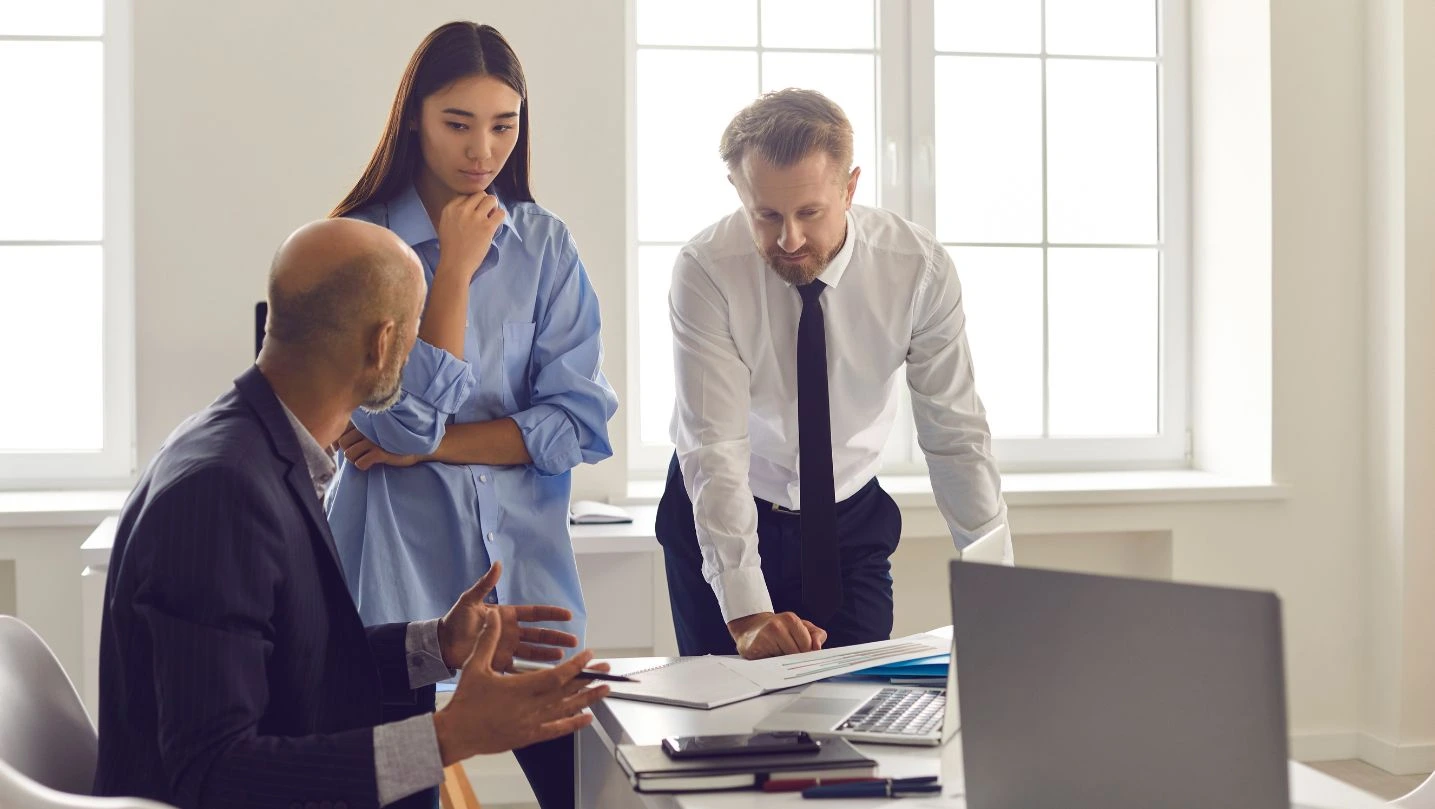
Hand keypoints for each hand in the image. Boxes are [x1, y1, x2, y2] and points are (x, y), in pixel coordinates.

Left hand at [336, 423, 420, 470]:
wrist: (416, 447)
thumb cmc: (391, 440)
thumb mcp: (374, 431)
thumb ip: (357, 432)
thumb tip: (335, 445)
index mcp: (365, 421)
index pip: (341, 432)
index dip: (339, 444)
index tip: (347, 448)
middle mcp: (367, 428)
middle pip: (343, 443)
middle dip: (349, 451)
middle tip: (360, 454)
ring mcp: (373, 440)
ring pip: (349, 454)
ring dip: (356, 459)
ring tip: (366, 458)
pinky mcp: (380, 452)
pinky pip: (360, 463)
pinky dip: (364, 465)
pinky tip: (372, 463)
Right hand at [432, 617, 608, 763]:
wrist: (457, 734)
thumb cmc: (466, 699)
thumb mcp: (475, 665)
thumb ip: (488, 639)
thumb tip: (494, 616)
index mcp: (521, 688)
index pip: (557, 676)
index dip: (576, 665)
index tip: (588, 655)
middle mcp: (531, 707)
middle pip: (568, 692)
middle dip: (589, 679)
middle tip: (607, 670)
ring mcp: (532, 724)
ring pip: (567, 710)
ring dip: (588, 699)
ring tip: (606, 690)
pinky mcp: (530, 736)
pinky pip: (557, 730)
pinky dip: (574, 723)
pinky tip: (588, 718)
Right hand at [435, 192, 504, 280]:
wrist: (455, 264)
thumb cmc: (450, 247)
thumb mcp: (445, 224)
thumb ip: (455, 212)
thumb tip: (470, 204)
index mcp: (450, 208)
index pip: (466, 195)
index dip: (473, 202)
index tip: (474, 211)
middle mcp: (462, 210)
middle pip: (480, 194)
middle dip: (484, 202)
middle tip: (485, 213)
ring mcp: (475, 217)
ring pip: (491, 199)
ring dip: (494, 206)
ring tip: (491, 216)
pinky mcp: (487, 227)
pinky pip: (500, 213)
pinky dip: (500, 216)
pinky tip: (496, 223)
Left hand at [438, 561, 577, 671]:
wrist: (442, 644)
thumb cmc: (455, 620)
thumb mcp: (470, 599)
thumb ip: (485, 584)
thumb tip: (498, 564)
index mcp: (507, 615)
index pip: (534, 613)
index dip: (551, 614)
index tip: (568, 615)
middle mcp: (511, 632)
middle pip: (539, 635)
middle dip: (556, 637)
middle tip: (574, 640)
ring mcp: (507, 648)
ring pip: (533, 652)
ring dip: (548, 654)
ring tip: (564, 656)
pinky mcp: (499, 663)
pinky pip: (519, 667)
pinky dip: (531, 670)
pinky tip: (544, 673)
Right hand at [727, 611, 827, 659]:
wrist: (751, 628)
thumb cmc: (778, 629)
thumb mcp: (800, 627)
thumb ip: (815, 634)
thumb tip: (817, 647)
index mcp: (790, 619)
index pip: (808, 645)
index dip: (807, 653)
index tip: (803, 655)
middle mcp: (777, 626)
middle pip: (797, 654)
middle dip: (796, 659)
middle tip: (788, 655)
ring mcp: (764, 636)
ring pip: (785, 661)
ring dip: (784, 663)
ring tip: (778, 655)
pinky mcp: (754, 648)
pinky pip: (770, 665)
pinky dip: (773, 666)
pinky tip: (769, 658)